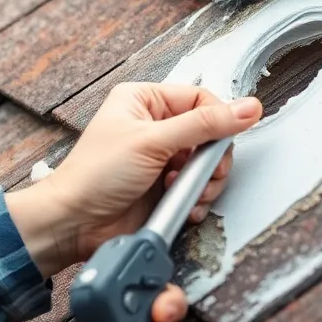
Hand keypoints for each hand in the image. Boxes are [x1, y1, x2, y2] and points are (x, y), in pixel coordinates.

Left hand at [7, 83, 261, 276]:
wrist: (74, 223)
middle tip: (200, 173)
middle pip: (210, 133)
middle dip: (210, 158)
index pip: (200, 98)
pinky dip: (196, 198)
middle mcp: (154, 126)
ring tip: (182, 190)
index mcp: (144, 100)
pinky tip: (181, 204)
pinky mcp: (164, 186)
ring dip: (203, 181)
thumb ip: (203, 125)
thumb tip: (246, 108)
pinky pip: (197, 187)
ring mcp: (161, 157)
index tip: (225, 139)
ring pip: (207, 163)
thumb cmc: (94, 176)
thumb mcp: (152, 142)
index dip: (218, 119)